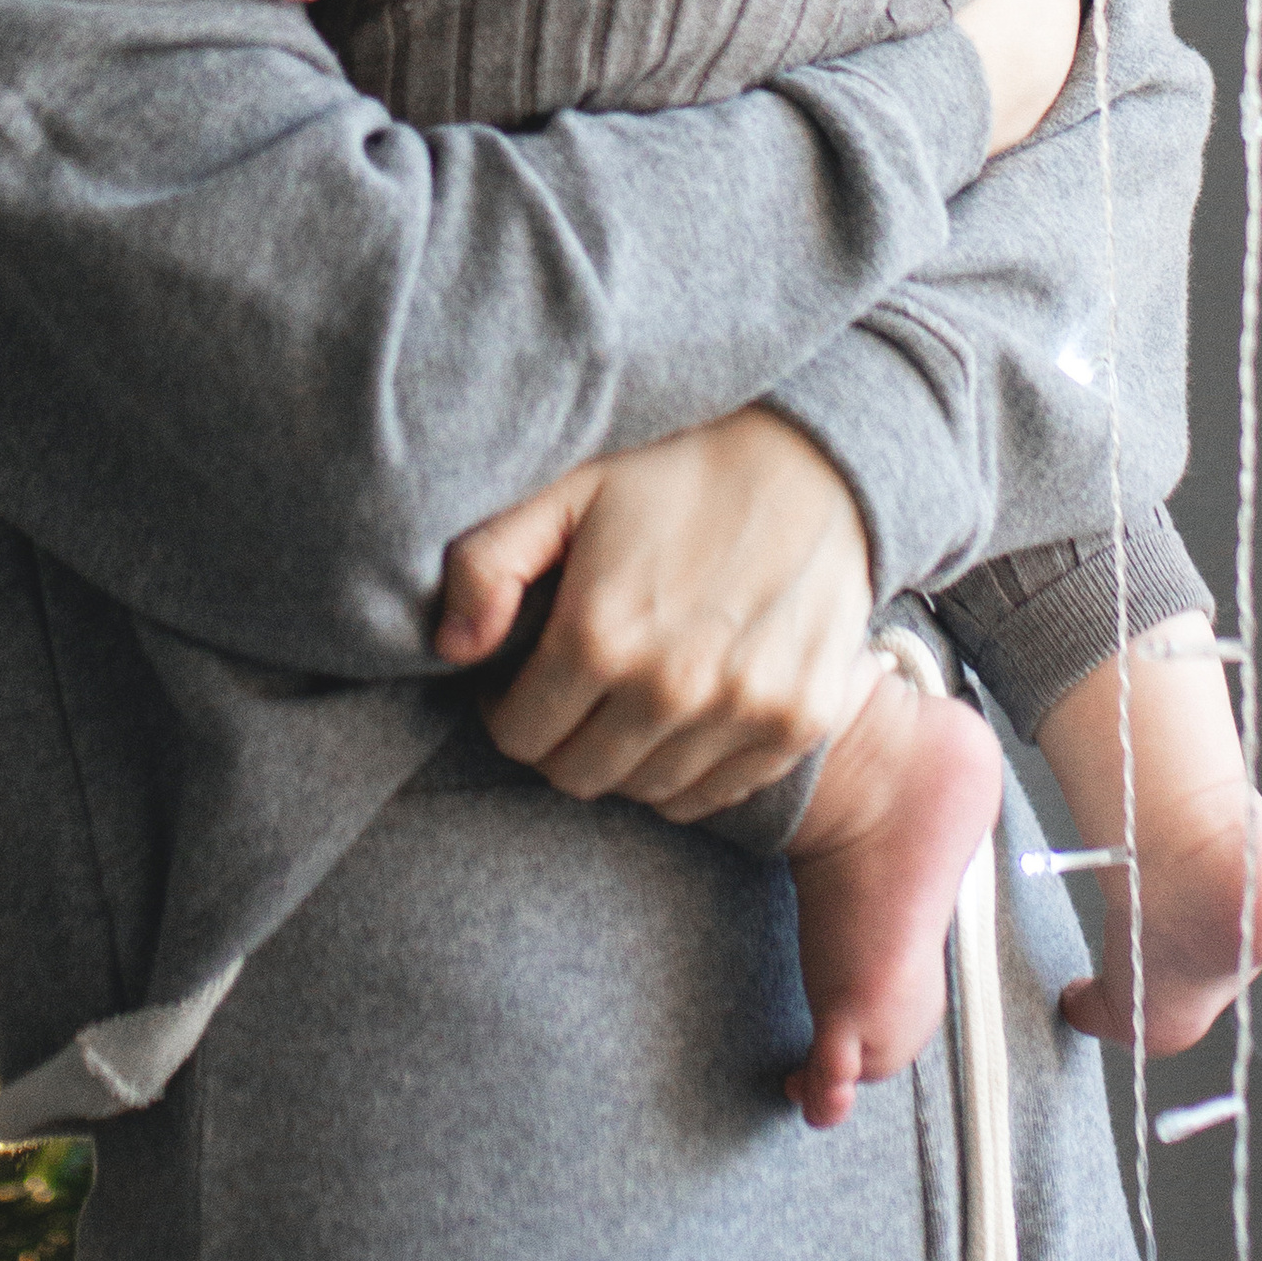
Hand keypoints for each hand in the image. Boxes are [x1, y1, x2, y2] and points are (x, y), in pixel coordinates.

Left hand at [434, 409, 872, 817]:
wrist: (810, 465)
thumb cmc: (674, 473)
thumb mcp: (566, 492)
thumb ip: (488, 565)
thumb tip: (451, 648)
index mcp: (600, 634)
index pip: (521, 735)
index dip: (507, 710)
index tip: (518, 682)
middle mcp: (670, 688)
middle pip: (578, 775)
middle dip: (557, 740)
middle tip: (569, 695)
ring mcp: (740, 713)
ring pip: (646, 791)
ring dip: (622, 757)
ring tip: (625, 699)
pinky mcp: (796, 725)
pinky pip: (714, 795)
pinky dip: (686, 772)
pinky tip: (681, 715)